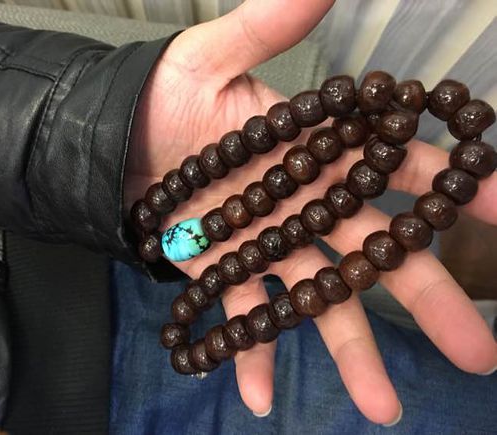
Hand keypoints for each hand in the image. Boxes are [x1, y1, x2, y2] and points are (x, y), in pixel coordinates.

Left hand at [125, 0, 496, 423]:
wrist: (112, 139)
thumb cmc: (163, 97)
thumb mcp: (210, 57)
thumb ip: (265, 26)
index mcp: (313, 152)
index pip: (395, 170)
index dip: (450, 187)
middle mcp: (302, 205)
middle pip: (373, 253)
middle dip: (425, 297)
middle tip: (476, 350)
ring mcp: (266, 244)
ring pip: (318, 299)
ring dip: (348, 351)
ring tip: (381, 408)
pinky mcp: (224, 271)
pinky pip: (245, 316)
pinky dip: (251, 353)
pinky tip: (260, 396)